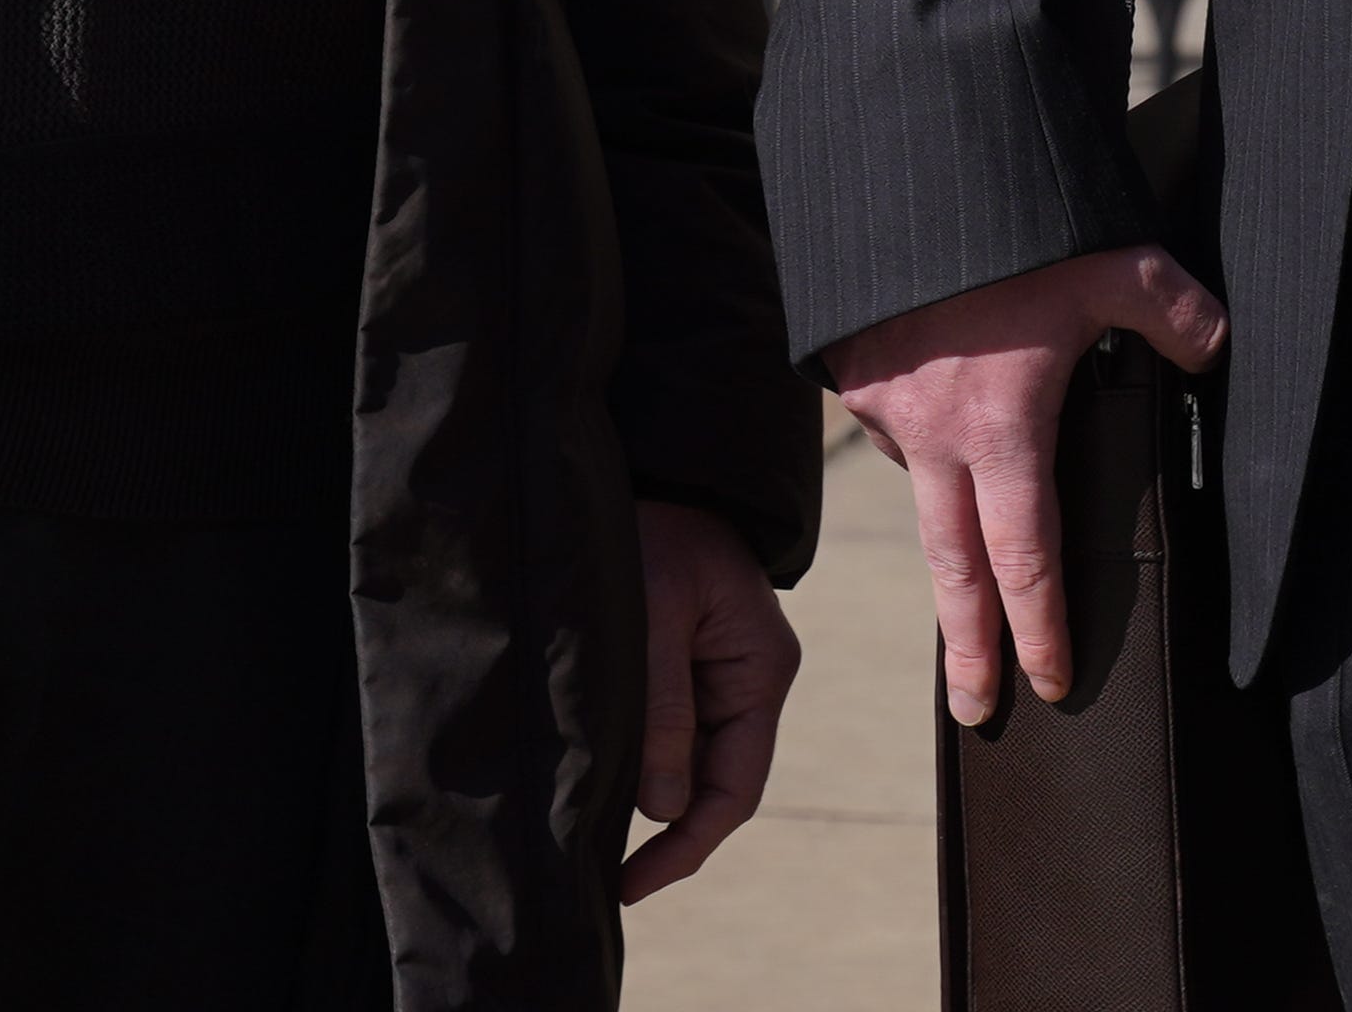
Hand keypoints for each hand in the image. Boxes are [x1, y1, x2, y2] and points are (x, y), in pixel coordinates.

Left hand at [620, 501, 801, 903]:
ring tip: (592, 834)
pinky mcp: (691, 661)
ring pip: (690, 761)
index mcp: (760, 670)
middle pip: (714, 782)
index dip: (686, 845)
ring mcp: (723, 672)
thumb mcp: (652, 617)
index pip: (734, 788)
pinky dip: (643, 760)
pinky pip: (674, 729)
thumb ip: (663, 710)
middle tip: (601, 873)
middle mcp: (751, 679)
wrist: (656, 468)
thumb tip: (663, 807)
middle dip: (666, 830)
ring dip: (650, 795)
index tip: (631, 883)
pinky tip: (604, 781)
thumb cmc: (653, 531)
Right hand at [820, 243, 1226, 727]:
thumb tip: (1215, 346)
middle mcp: (933, 437)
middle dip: (968, 648)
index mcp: (1001, 430)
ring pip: (920, 488)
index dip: (1039, 629)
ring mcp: (882, 408)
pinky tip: (938, 416)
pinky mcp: (849, 372)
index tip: (1050, 680)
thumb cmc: (1011, 222)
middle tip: (977, 709)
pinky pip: (889, 426)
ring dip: (945, 523)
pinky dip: (916, 438)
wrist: (901, 167)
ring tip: (969, 542)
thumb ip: (1171, 312)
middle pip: (952, 570)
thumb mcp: (1112, 262)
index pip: (1024, 560)